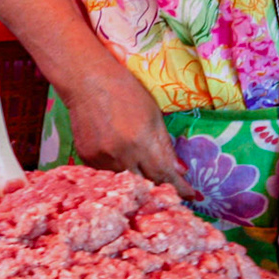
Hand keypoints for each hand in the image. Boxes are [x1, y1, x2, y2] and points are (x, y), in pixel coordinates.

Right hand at [63, 69, 200, 198]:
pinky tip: (120, 158)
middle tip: (170, 188)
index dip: (180, 188)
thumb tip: (179, 170)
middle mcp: (122, 154)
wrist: (86, 81)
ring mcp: (102, 158)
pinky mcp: (87, 158)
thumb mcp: (153, 114)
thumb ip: (165, 145)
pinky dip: (118, 171)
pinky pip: (107, 174)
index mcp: (142, 141)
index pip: (165, 175)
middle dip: (159, 188)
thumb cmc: (125, 91)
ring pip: (125, 181)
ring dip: (137, 179)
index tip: (192, 196)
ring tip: (142, 169)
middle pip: (146, 184)